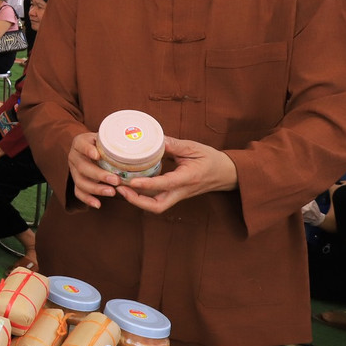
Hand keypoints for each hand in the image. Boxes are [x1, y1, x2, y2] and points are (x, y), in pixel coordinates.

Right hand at [67, 131, 120, 207]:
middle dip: (99, 175)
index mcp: (80, 143)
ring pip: (80, 181)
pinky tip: (98, 204)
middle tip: (116, 180)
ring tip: (112, 192)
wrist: (89, 148)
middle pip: (82, 167)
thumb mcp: (104, 137)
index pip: (81, 145)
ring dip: (96, 189)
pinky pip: (78, 192)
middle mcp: (74, 157)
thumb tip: (134, 141)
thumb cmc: (102, 143)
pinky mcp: (76, 182)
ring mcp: (74, 171)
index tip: (97, 155)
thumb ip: (113, 140)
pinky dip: (87, 199)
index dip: (88, 150)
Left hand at [115, 136, 238, 213]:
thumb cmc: (211, 159)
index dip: (148, 184)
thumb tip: (155, 139)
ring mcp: (177, 195)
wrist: (225, 174)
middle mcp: (181, 191)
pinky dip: (141, 197)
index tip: (132, 181)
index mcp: (188, 178)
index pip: (166, 184)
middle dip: (136, 201)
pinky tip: (129, 186)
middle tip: (120, 189)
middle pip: (157, 206)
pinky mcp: (174, 195)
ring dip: (136, 200)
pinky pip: (156, 200)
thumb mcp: (194, 148)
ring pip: (155, 206)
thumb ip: (174, 145)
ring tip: (120, 187)